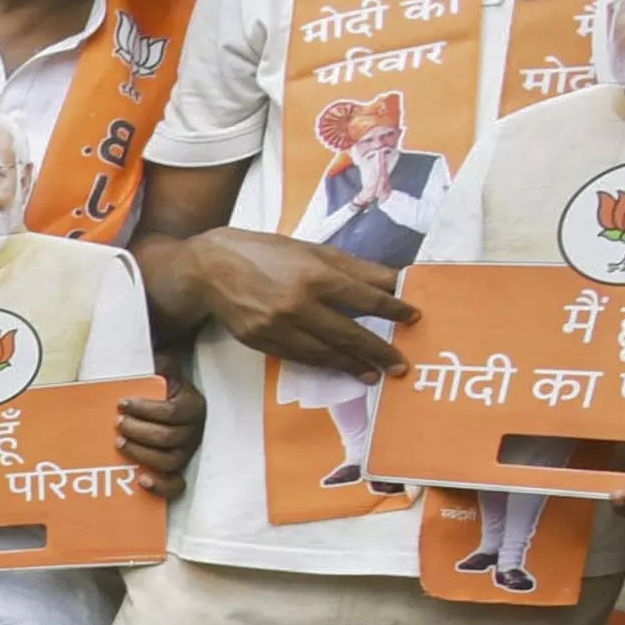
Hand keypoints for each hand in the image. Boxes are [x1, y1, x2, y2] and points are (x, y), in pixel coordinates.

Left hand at [114, 376, 202, 498]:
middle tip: (117, 423)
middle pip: (168, 438)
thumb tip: (157, 358)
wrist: (171, 404)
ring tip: (119, 443)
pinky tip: (141, 479)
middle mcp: (194, 432)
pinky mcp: (179, 471)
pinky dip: (161, 486)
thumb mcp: (165, 372)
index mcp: (193, 407)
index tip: (122, 404)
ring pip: (170, 461)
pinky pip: (176, 486)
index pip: (172, 413)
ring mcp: (187, 453)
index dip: (145, 410)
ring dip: (142, 454)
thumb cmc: (162, 389)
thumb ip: (162, 364)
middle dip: (139, 431)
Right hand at [178, 228, 412, 374]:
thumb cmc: (265, 253)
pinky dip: (323, 364)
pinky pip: (300, 357)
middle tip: (400, 366)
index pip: (366, 298)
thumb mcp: (312, 250)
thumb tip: (393, 280)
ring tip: (374, 374)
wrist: (210, 267)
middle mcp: (298, 304)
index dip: (394, 309)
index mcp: (315, 275)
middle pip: (349, 333)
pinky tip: (339, 367)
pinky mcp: (262, 342)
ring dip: (353, 365)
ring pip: (324, 353)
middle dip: (379, 351)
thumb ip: (354, 267)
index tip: (414, 317)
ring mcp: (278, 327)